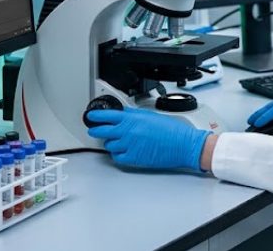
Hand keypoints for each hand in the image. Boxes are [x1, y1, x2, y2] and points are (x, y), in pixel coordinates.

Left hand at [86, 107, 209, 171]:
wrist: (181, 144)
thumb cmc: (171, 130)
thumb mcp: (150, 115)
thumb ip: (133, 115)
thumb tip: (122, 114)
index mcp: (132, 119)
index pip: (107, 116)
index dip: (96, 116)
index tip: (91, 116)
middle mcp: (128, 132)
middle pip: (103, 131)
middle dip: (96, 130)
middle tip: (94, 129)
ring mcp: (129, 146)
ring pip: (109, 145)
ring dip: (110, 142)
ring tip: (115, 141)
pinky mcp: (133, 158)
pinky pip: (117, 157)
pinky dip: (117, 154)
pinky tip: (121, 151)